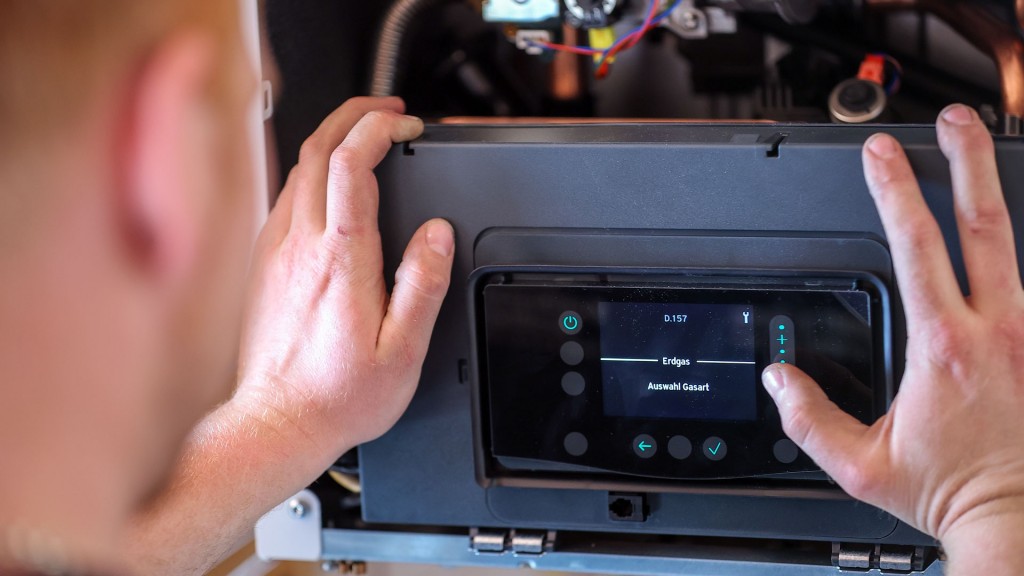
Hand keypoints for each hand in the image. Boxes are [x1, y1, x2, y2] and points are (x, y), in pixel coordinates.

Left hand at [235, 97, 454, 464]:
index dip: (379, 130)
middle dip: (354, 116)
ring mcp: (274, 251)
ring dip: (331, 139)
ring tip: (363, 138)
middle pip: (318, 149)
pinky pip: (285, 197)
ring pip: (297, 168)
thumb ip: (423, 285)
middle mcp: (300, 245)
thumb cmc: (335, 396)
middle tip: (387, 113)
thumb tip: (436, 235)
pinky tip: (329, 186)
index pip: (351, 164)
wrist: (274, 425)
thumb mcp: (402, 351)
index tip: (404, 125)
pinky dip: (311, 172)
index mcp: (340, 259)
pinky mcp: (262, 264)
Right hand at [762, 105, 1023, 554]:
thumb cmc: (951, 493)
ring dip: (992, 191)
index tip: (881, 154)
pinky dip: (1015, 250)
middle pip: (984, 221)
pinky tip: (1001, 238)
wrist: (1020, 519)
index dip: (895, 190)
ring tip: (980, 153)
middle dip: (966, 160)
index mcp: (944, 348)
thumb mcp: (861, 465)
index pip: (917, 245)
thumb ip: (810, 420)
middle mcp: (996, 331)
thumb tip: (779, 381)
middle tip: (953, 121)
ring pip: (1014, 244)